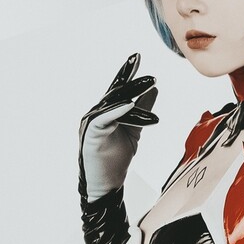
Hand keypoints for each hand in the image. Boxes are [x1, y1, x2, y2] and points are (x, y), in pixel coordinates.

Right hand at [78, 53, 159, 201]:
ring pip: (112, 104)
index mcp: (106, 113)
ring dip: (132, 93)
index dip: (126, 73)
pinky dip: (118, 110)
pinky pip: (104, 119)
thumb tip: (153, 90)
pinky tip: (131, 103)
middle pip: (115, 93)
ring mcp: (91, 123)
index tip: (137, 57)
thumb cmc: (117, 160)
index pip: (117, 89)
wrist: (107, 185)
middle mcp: (96, 114)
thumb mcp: (135, 130)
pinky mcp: (90, 134)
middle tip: (150, 72)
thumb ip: (142, 110)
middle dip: (132, 79)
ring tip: (150, 84)